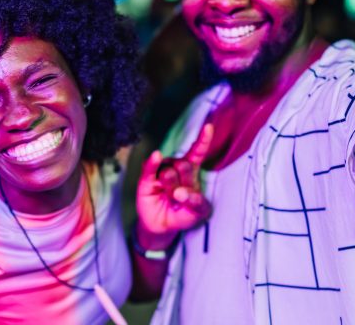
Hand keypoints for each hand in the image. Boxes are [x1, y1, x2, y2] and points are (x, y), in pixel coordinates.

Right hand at [136, 123, 213, 244]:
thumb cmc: (182, 215)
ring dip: (171, 187)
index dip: (203, 140)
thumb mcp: (197, 212)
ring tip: (168, 197)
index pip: (197, 152)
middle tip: (179, 197)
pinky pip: (150, 169)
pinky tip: (155, 156)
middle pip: (183, 165)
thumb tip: (180, 192)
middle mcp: (175, 167)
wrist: (162, 226)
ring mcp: (160, 171)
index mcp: (191, 171)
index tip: (208, 127)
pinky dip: (152, 163)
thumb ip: (196, 203)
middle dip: (184, 183)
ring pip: (169, 171)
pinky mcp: (146, 180)